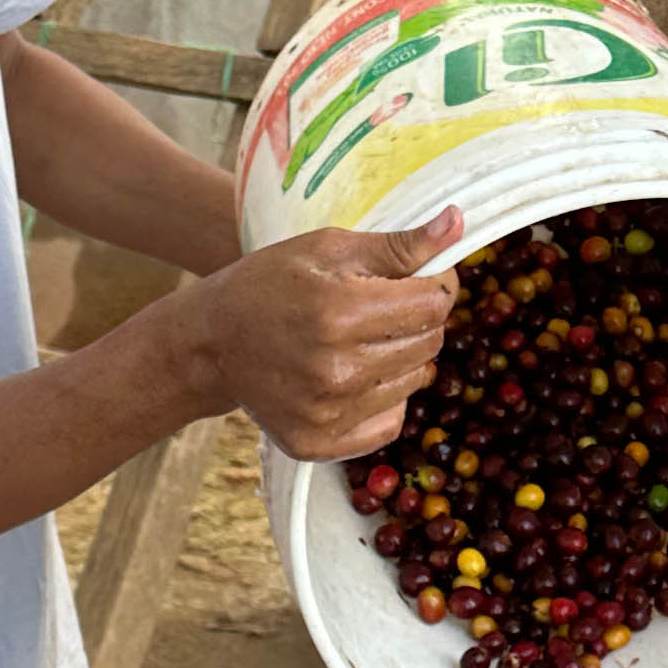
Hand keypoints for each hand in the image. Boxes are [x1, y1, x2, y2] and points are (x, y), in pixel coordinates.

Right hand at [185, 212, 459, 460]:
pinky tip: (355, 376)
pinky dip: (385, 398)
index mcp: (340, 312)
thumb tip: (457, 225)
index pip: (435, 302)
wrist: (211, 342)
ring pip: (415, 380)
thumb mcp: (329, 249)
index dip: (437, 284)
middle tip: (380, 308)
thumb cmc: (271, 283)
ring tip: (361, 340)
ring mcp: (329, 412)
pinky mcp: (320, 442)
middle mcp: (337, 369)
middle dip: (417, 319)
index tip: (417, 278)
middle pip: (429, 342)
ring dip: (402, 357)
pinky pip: (391, 422)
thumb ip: (398, 245)